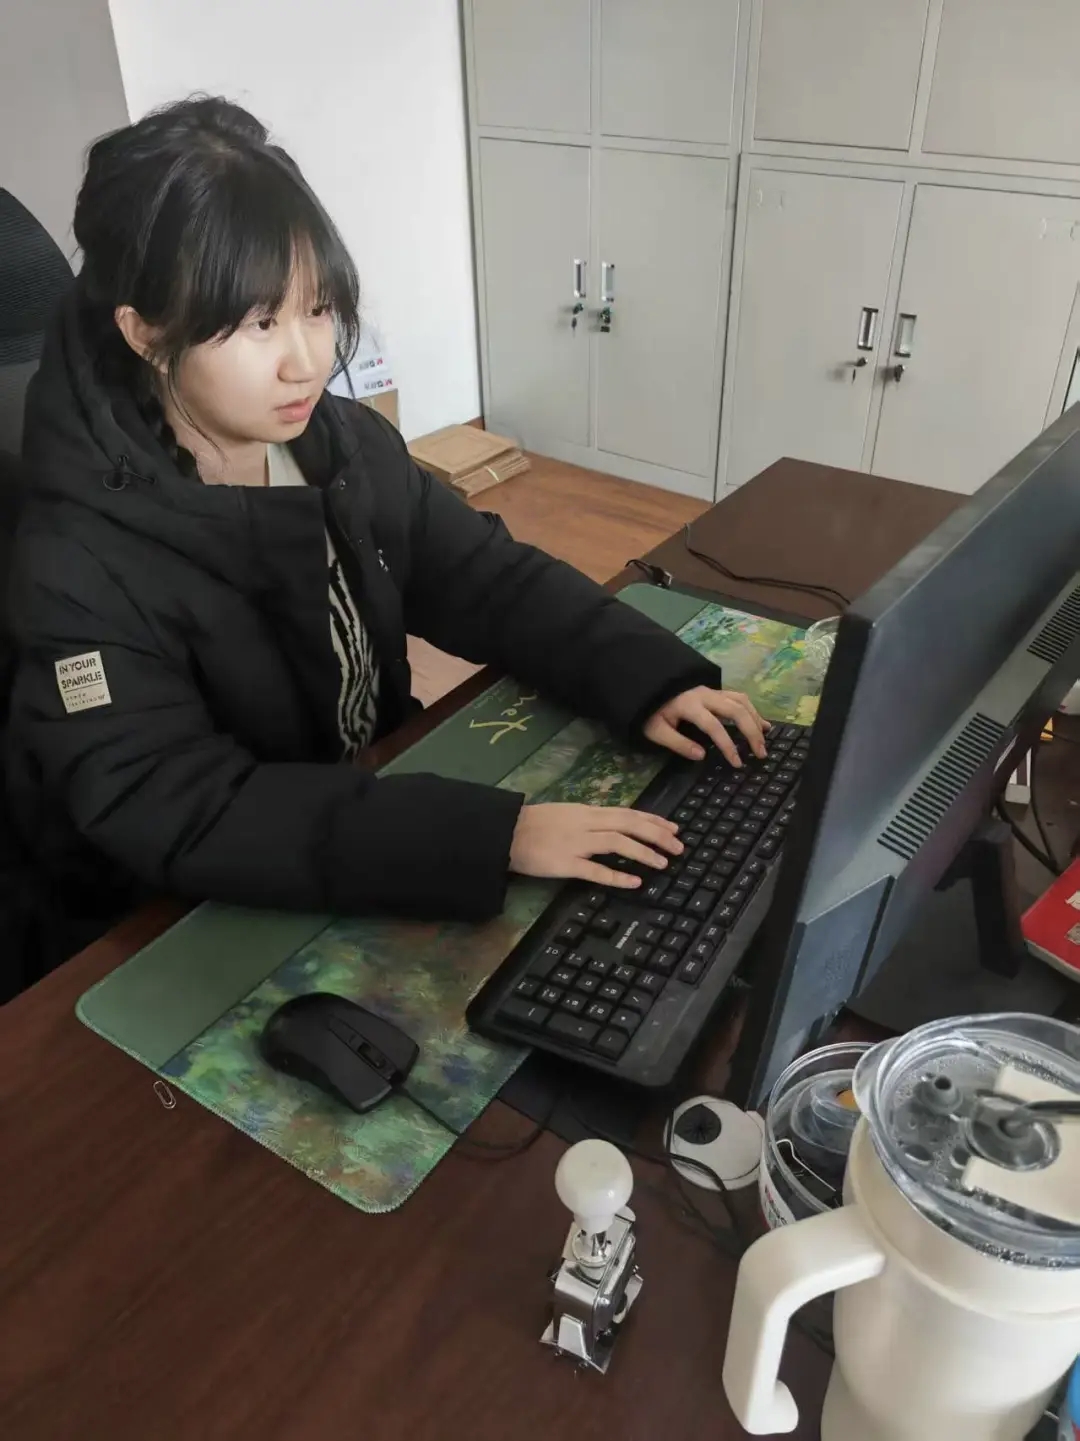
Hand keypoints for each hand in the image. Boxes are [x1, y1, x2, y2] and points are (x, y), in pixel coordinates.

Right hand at [509, 803, 682, 889]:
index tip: (674, 828)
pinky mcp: (566, 863)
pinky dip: (618, 875)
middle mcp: (586, 823)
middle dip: (658, 835)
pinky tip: (635, 881)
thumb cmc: (534, 824)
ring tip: (663, 863)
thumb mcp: (567, 814)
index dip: (653, 820)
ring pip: (618, 843)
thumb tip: (615, 825)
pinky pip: (596, 869)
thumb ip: (590, 820)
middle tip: (679, 847)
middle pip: (629, 824)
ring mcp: (576, 843)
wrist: (506, 832)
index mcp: (587, 811)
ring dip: (644, 852)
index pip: (628, 813)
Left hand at [644, 686, 768, 767]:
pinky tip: (762, 724)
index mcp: (689, 705)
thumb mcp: (656, 731)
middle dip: (751, 732)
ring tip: (764, 741)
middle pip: (736, 710)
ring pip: (741, 701)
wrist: (648, 688)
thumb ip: (678, 743)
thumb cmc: (652, 713)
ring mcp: (712, 691)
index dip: (727, 745)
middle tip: (760, 753)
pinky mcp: (716, 692)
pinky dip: (753, 711)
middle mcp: (705, 695)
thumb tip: (702, 755)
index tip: (737, 762)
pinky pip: (739, 698)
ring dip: (756, 721)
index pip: (713, 726)